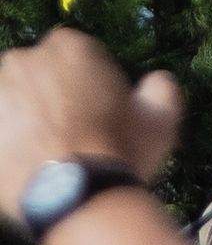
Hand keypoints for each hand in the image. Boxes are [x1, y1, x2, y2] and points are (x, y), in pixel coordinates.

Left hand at [0, 31, 182, 199]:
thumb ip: (162, 91)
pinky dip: (7, 138)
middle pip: (35, 71)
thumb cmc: (120, 152)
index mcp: (70, 47)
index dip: (86, 80)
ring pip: (9, 98)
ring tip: (42, 149)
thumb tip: (157, 81)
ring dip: (21, 115)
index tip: (95, 107)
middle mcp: (24, 60)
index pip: (72, 52)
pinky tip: (24, 159)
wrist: (73, 197)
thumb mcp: (160, 120)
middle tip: (67, 129)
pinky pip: (0, 128)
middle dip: (47, 93)